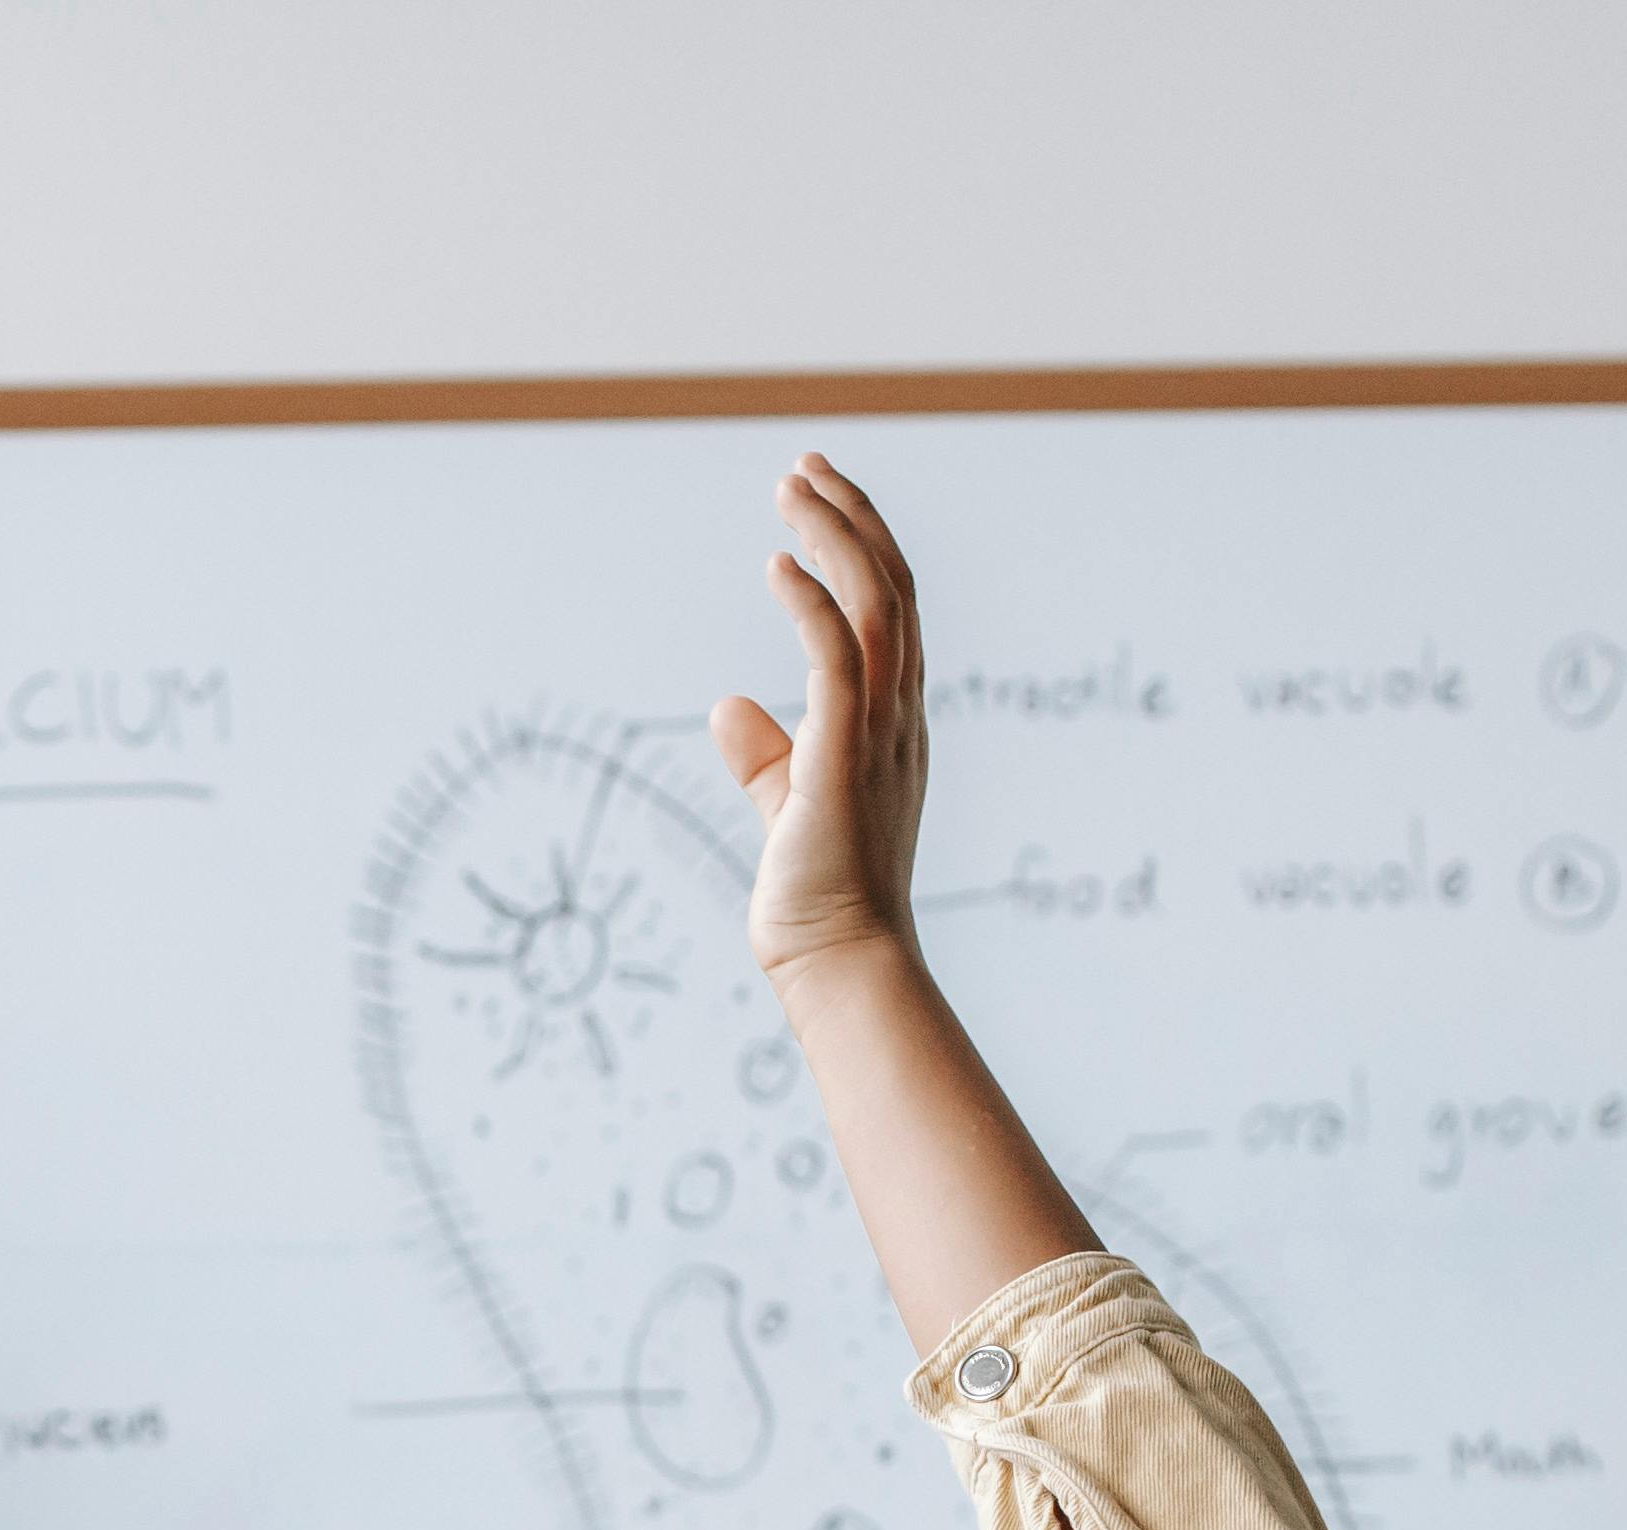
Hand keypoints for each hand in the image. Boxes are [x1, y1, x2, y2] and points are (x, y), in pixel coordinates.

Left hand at [708, 454, 930, 984]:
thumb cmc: (816, 898)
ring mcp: (880, 734)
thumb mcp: (786, 808)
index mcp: (893, 723)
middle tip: (804, 468)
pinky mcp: (844, 756)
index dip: (859, 546)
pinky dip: (812, 601)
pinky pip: (839, 657)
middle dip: (851, 518)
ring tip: (792, 486)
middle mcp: (900, 717)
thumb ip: (766, 758)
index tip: (814, 498)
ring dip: (835, 536)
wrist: (837, 963)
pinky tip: (779, 562)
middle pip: (894, 589)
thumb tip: (727, 708)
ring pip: (877, 606)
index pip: (891, 613)